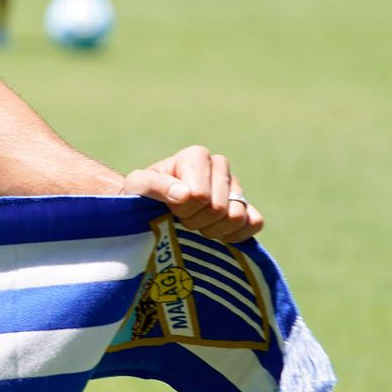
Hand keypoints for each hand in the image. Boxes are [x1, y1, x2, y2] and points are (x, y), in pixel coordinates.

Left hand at [121, 145, 261, 243]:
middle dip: (196, 221)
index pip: (200, 195)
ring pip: (237, 217)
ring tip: (197, 224)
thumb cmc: (142, 194)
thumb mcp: (137, 186)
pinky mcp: (247, 207)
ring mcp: (236, 187)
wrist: (150, 209)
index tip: (169, 209)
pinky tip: (217, 234)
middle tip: (181, 219)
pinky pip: (255, 223)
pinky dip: (236, 235)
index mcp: (197, 156)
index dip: (183, 209)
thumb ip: (155, 186)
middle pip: (218, 208)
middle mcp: (220, 166)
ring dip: (214, 230)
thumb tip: (186, 194)